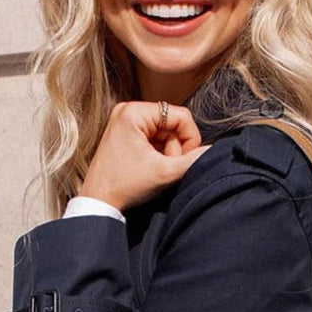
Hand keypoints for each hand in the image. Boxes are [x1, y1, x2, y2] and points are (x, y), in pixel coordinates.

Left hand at [79, 101, 210, 211]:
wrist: (98, 202)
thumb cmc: (124, 186)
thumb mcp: (165, 173)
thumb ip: (193, 160)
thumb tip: (213, 150)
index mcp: (134, 112)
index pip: (180, 115)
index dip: (190, 138)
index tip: (185, 160)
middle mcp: (127, 110)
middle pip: (172, 123)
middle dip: (175, 148)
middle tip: (166, 168)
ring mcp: (124, 121)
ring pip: (164, 131)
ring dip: (167, 152)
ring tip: (157, 169)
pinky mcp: (124, 132)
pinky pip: (153, 137)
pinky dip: (157, 153)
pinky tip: (150, 167)